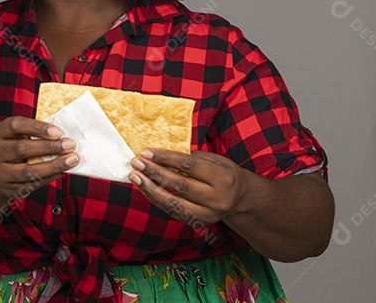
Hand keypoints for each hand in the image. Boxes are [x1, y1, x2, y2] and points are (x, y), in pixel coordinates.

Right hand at [0, 117, 78, 201]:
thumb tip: (62, 136)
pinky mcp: (11, 188)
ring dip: (53, 165)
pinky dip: (50, 177)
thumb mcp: (17, 135)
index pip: (16, 126)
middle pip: (22, 149)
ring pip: (28, 171)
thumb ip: (34, 133)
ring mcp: (1, 172)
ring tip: (72, 160)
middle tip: (70, 145)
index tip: (58, 132)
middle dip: (49, 147)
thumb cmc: (13, 147)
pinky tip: (62, 171)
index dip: (37, 127)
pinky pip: (33, 184)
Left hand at [128, 149, 249, 230]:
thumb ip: (194, 159)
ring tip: (134, 176)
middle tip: (136, 162)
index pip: (189, 166)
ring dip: (150, 189)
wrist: (240, 199)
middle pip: (180, 185)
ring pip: (174, 203)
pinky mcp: (199, 223)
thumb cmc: (223, 174)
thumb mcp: (217, 161)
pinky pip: (173, 212)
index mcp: (223, 178)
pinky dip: (157, 199)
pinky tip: (145, 188)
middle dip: (155, 173)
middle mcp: (217, 199)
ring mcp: (208, 214)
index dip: (165, 158)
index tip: (146, 152)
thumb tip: (163, 156)